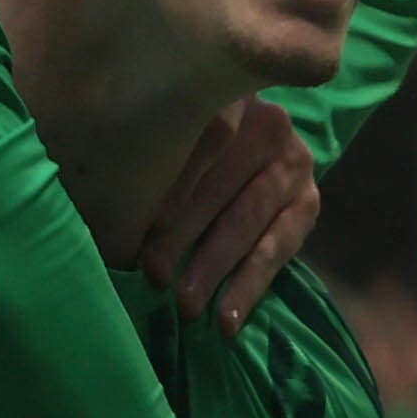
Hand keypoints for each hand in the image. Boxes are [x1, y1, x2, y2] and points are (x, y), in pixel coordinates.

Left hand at [139, 101, 322, 334]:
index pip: (198, 142)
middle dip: (182, 236)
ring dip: (213, 267)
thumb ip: (149, 162)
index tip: (141, 225)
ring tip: (187, 307)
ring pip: (247, 222)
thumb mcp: (166, 142)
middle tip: (154, 275)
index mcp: (228, 98)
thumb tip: (107, 215)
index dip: (170, 187)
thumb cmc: (180, 148)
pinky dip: (247, 288)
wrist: (248, 154)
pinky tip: (227, 320)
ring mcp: (295, 163)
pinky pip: (277, 251)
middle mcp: (270, 124)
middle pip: (220, 187)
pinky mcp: (308, 202)